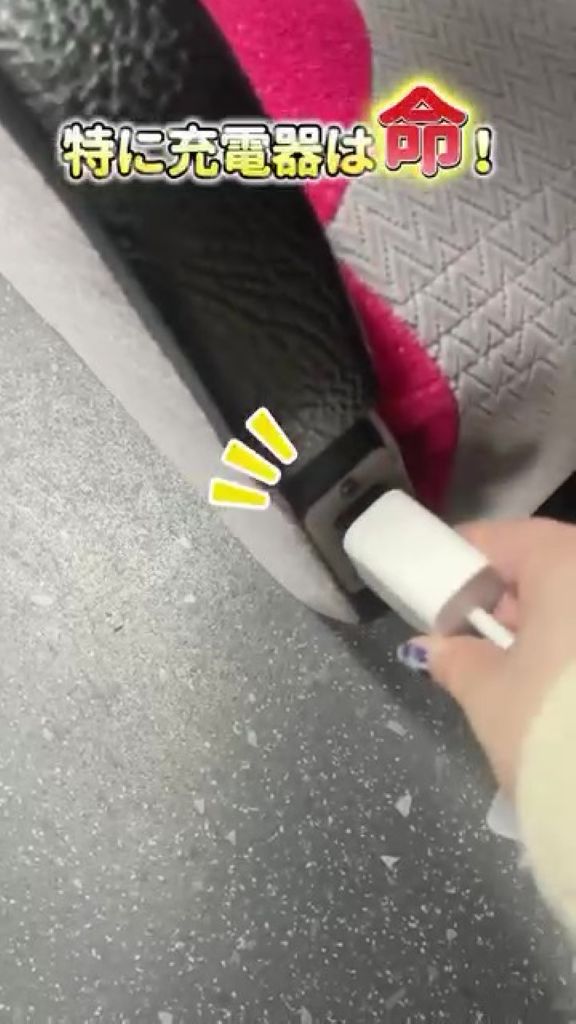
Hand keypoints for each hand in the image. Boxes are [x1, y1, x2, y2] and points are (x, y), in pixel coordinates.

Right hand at [400, 518, 575, 794]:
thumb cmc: (549, 725)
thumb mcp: (488, 693)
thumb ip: (455, 658)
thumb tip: (435, 648)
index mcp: (566, 562)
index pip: (500, 539)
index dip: (460, 562)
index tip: (434, 588)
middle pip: (545, 568)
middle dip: (504, 601)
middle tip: (467, 637)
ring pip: (574, 605)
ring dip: (544, 629)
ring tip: (507, 669)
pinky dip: (571, 651)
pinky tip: (555, 688)